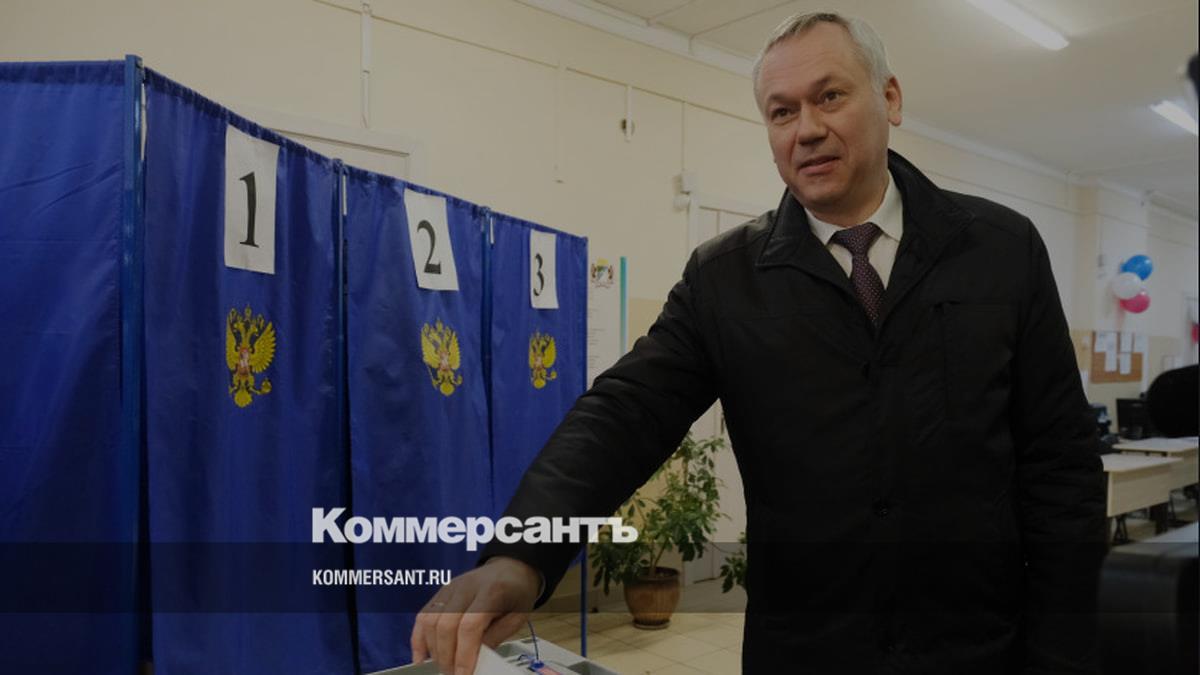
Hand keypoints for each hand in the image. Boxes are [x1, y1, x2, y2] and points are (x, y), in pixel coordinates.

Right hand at [410, 556, 541, 674]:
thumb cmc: (516, 592)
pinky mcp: (440, 592)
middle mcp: (466, 587)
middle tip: (455, 673)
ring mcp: (450, 588)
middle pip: (445, 625)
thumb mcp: (517, 617)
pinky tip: (421, 658)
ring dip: (433, 650)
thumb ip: (495, 637)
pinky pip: (422, 616)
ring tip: (445, 666)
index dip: (464, 654)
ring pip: (430, 621)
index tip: (464, 674)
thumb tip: (474, 661)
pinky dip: (419, 639)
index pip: (469, 625)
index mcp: (491, 591)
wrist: (511, 567)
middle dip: (447, 656)